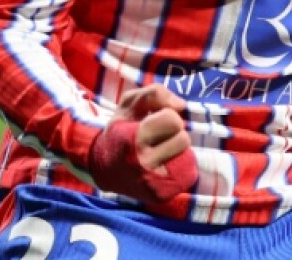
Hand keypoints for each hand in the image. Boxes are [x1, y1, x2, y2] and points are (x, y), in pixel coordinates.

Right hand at [86, 84, 196, 212]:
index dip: (166, 117)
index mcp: (135, 139)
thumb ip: (155, 94)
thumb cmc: (120, 131)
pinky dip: (180, 168)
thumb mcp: (129, 104)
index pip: (173, 120)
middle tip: (158, 139)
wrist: (103, 169)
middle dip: (173, 135)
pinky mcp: (162, 196)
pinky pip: (188, 175)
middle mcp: (144, 164)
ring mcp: (154, 184)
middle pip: (183, 140)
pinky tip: (163, 166)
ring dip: (177, 151)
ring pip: (187, 157)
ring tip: (159, 153)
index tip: (154, 123)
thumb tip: (181, 105)